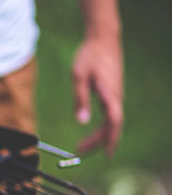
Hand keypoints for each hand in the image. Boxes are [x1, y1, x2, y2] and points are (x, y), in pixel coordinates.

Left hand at [72, 36, 123, 156]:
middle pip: (112, 126)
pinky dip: (103, 127)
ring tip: (82, 146)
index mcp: (110, 95)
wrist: (103, 39)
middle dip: (98, 142)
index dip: (110, 140)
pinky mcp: (113, 93)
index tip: (106, 154)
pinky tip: (94, 133)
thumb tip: (81, 121)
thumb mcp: (79, 76)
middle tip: (80, 152)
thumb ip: (80, 99)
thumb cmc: (89, 56)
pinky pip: (110, 115)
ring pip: (111, 122)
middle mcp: (116, 97)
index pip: (113, 123)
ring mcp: (116, 95)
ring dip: (99, 136)